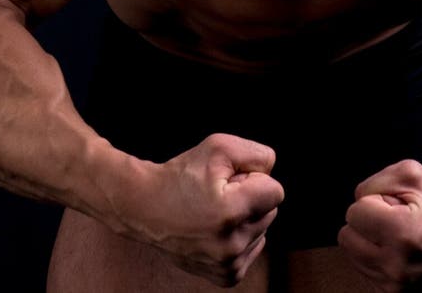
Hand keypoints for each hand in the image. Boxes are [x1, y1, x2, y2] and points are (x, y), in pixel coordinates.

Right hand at [128, 133, 283, 286]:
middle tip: (220, 192)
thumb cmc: (180, 176)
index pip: (276, 191)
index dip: (254, 178)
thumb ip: (257, 154)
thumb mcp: (219, 145)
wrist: (146, 207)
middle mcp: (231, 244)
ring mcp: (228, 264)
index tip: (232, 179)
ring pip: (262, 229)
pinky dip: (240, 236)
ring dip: (245, 217)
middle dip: (251, 197)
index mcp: (231, 211)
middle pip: (270, 211)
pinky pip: (253, 249)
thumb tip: (272, 170)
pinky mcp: (226, 276)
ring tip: (215, 209)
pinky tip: (217, 228)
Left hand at [338, 160, 421, 291]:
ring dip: (369, 241)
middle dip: (367, 223)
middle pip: (346, 237)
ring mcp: (396, 285)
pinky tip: (397, 249)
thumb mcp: (409, 172)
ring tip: (396, 234)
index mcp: (400, 232)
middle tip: (392, 218)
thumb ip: (374, 183)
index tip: (393, 204)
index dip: (372, 201)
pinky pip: (366, 269)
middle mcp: (395, 266)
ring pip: (353, 255)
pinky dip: (376, 256)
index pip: (353, 213)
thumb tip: (356, 202)